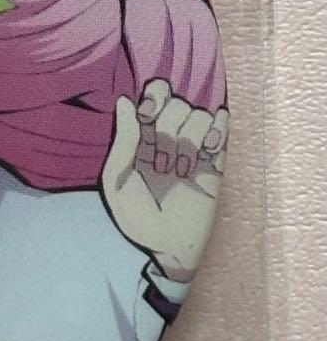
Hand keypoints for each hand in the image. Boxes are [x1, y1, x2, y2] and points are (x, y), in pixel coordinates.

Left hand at [101, 80, 228, 282]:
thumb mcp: (117, 175)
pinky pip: (222, 130)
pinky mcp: (216, 163)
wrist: (161, 243)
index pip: (155, 98)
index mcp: (143, 137)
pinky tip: (206, 147)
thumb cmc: (132, 213)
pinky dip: (217, 129)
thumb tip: (124, 100)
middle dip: (169, 123)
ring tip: (178, 168)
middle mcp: (169, 138)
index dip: (155, 97)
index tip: (148, 112)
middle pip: (179, 105)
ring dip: (188, 136)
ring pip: (200, 116)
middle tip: (160, 157)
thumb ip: (124, 138)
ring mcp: (194, 149)